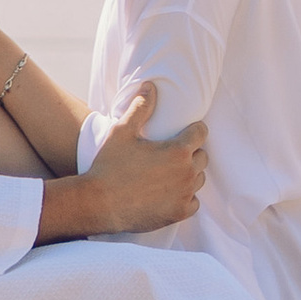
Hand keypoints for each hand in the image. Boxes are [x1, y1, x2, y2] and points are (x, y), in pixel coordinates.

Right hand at [81, 80, 207, 233]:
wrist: (98, 204)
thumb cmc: (109, 165)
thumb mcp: (122, 131)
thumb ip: (140, 107)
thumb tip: (150, 86)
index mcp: (178, 151)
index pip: (201, 133)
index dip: (193, 130)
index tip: (184, 131)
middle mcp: (187, 173)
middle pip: (202, 157)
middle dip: (191, 152)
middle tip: (171, 153)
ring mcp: (184, 195)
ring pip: (198, 179)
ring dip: (189, 174)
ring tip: (170, 172)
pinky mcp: (179, 213)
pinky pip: (193, 202)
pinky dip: (185, 196)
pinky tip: (170, 192)